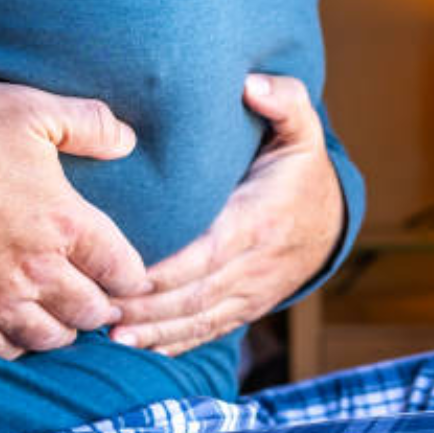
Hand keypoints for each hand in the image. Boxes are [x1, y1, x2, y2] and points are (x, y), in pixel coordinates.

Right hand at [0, 83, 147, 359]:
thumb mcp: (28, 111)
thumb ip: (86, 123)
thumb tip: (128, 140)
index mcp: (66, 224)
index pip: (124, 270)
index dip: (133, 275)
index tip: (130, 272)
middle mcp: (39, 273)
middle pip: (93, 311)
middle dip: (102, 304)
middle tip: (99, 294)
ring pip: (53, 337)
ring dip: (64, 326)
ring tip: (62, 311)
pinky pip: (4, 350)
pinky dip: (19, 342)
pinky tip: (18, 326)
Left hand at [110, 74, 343, 355]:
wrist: (334, 221)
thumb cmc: (302, 171)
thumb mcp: (302, 129)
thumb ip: (284, 101)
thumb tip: (252, 84)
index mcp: (260, 220)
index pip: (210, 251)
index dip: (169, 269)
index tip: (127, 273)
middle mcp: (256, 264)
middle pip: (196, 294)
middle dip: (148, 307)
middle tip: (99, 307)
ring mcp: (252, 292)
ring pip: (199, 320)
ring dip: (155, 332)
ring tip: (112, 336)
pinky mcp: (247, 308)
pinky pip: (210, 331)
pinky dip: (175, 343)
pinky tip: (140, 348)